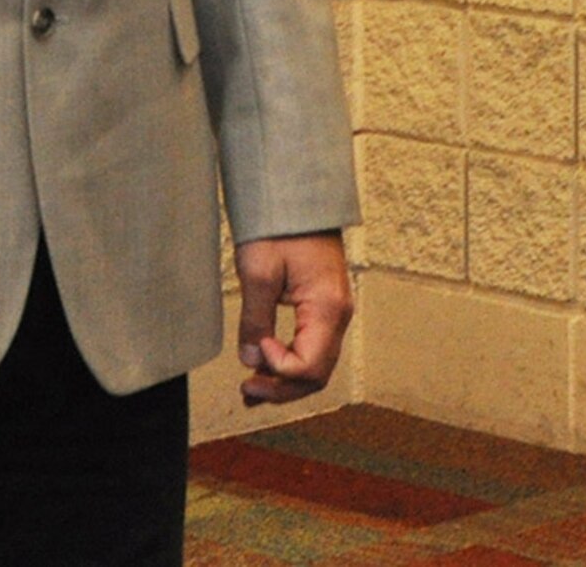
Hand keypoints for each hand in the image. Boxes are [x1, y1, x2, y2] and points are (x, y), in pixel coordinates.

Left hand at [233, 232, 351, 407]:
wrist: (297, 193)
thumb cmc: (280, 224)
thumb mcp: (259, 271)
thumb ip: (255, 320)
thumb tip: (250, 360)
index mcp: (328, 307)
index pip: (309, 366)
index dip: (279, 369)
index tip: (256, 347)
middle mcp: (339, 314)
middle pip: (317, 374)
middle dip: (281, 389)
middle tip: (246, 391)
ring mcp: (334, 311)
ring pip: (316, 365)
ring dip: (285, 381)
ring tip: (251, 389)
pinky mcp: (324, 306)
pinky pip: (312, 346)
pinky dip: (290, 364)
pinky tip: (265, 369)